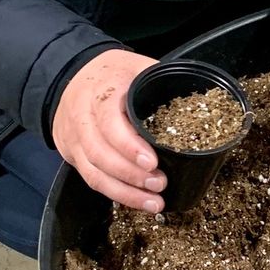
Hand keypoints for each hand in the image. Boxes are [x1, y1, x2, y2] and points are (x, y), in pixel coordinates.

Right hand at [52, 50, 164, 210]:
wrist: (72, 75)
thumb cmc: (113, 72)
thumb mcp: (137, 66)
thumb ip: (159, 83)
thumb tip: (197, 101)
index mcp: (101, 92)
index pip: (109, 122)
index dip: (129, 145)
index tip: (152, 161)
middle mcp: (82, 117)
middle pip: (100, 152)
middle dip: (131, 174)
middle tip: (160, 184)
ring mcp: (75, 138)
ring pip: (94, 172)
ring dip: (125, 191)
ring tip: (154, 202)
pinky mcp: (73, 154)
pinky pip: (91, 179)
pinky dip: (115, 193)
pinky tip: (136, 200)